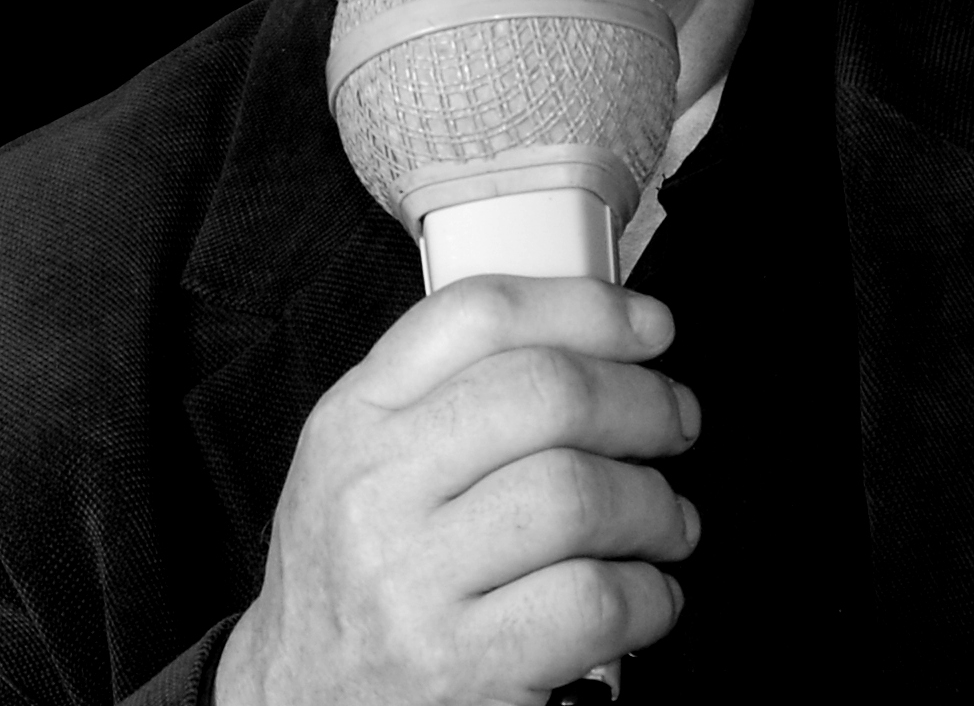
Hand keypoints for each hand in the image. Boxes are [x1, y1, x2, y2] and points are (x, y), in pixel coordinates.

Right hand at [213, 274, 699, 705]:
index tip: (648, 325)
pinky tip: (647, 595)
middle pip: (546, 392)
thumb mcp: (364, 459)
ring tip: (667, 520)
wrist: (297, 705)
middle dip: (642, 402)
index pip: (479, 316)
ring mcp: (413, 582)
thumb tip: (592, 339)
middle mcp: (376, 488)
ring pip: (581, 494)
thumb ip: (448, 390)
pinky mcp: (462, 668)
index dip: (586, 308)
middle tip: (676, 422)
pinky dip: (650, 596)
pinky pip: (596, 602)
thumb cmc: (354, 574)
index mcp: (356, 416)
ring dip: (656, 504)